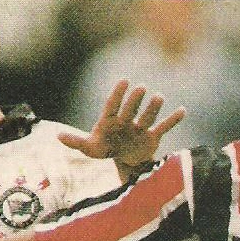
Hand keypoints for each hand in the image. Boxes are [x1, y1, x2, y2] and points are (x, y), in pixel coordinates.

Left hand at [59, 81, 185, 180]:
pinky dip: (173, 120)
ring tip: (159, 97)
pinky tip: (182, 111)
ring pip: (147, 117)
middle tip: (140, 88)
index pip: (112, 105)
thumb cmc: (106, 148)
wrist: (124, 159)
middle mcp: (126, 120)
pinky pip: (163, 127)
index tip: (124, 81)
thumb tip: (56, 136)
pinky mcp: (152, 137)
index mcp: (110, 120)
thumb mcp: (90, 147)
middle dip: (134, 100)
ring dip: (153, 108)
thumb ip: (75, 141)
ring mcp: (140, 127)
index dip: (118, 95)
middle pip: (130, 109)